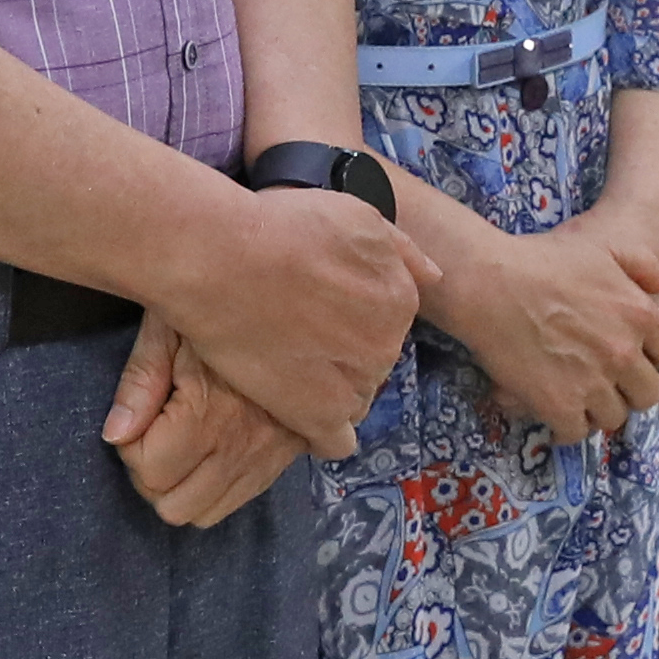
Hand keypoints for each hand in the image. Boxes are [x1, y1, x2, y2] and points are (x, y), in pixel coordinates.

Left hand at [99, 319, 308, 526]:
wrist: (301, 310)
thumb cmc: (224, 309)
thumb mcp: (171, 326)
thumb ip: (141, 380)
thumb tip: (115, 435)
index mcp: (209, 413)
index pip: (148, 469)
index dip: (129, 445)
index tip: (142, 413)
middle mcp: (240, 448)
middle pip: (173, 505)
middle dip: (151, 475)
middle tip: (154, 434)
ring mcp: (265, 460)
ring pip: (203, 514)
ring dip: (180, 488)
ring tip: (179, 446)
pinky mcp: (280, 463)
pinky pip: (235, 504)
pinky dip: (210, 489)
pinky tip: (208, 451)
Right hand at [163, 172, 414, 453]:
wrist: (223, 258)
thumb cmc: (283, 228)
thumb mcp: (357, 216)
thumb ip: (401, 250)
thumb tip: (435, 277)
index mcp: (401, 299)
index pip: (387, 325)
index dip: (350, 319)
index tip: (316, 311)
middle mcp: (388, 345)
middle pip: (371, 361)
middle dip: (341, 353)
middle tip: (294, 334)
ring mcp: (355, 384)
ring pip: (353, 399)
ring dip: (328, 391)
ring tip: (285, 367)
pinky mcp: (319, 415)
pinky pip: (336, 442)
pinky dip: (321, 434)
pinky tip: (297, 415)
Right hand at [440, 220, 658, 445]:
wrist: (490, 284)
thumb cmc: (543, 259)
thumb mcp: (603, 247)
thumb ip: (643, 266)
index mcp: (641, 316)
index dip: (655, 356)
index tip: (635, 355)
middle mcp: (624, 354)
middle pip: (647, 394)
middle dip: (629, 389)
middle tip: (604, 380)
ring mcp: (594, 383)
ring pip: (613, 417)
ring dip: (597, 409)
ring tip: (576, 395)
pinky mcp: (560, 406)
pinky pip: (575, 432)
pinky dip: (565, 426)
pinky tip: (553, 412)